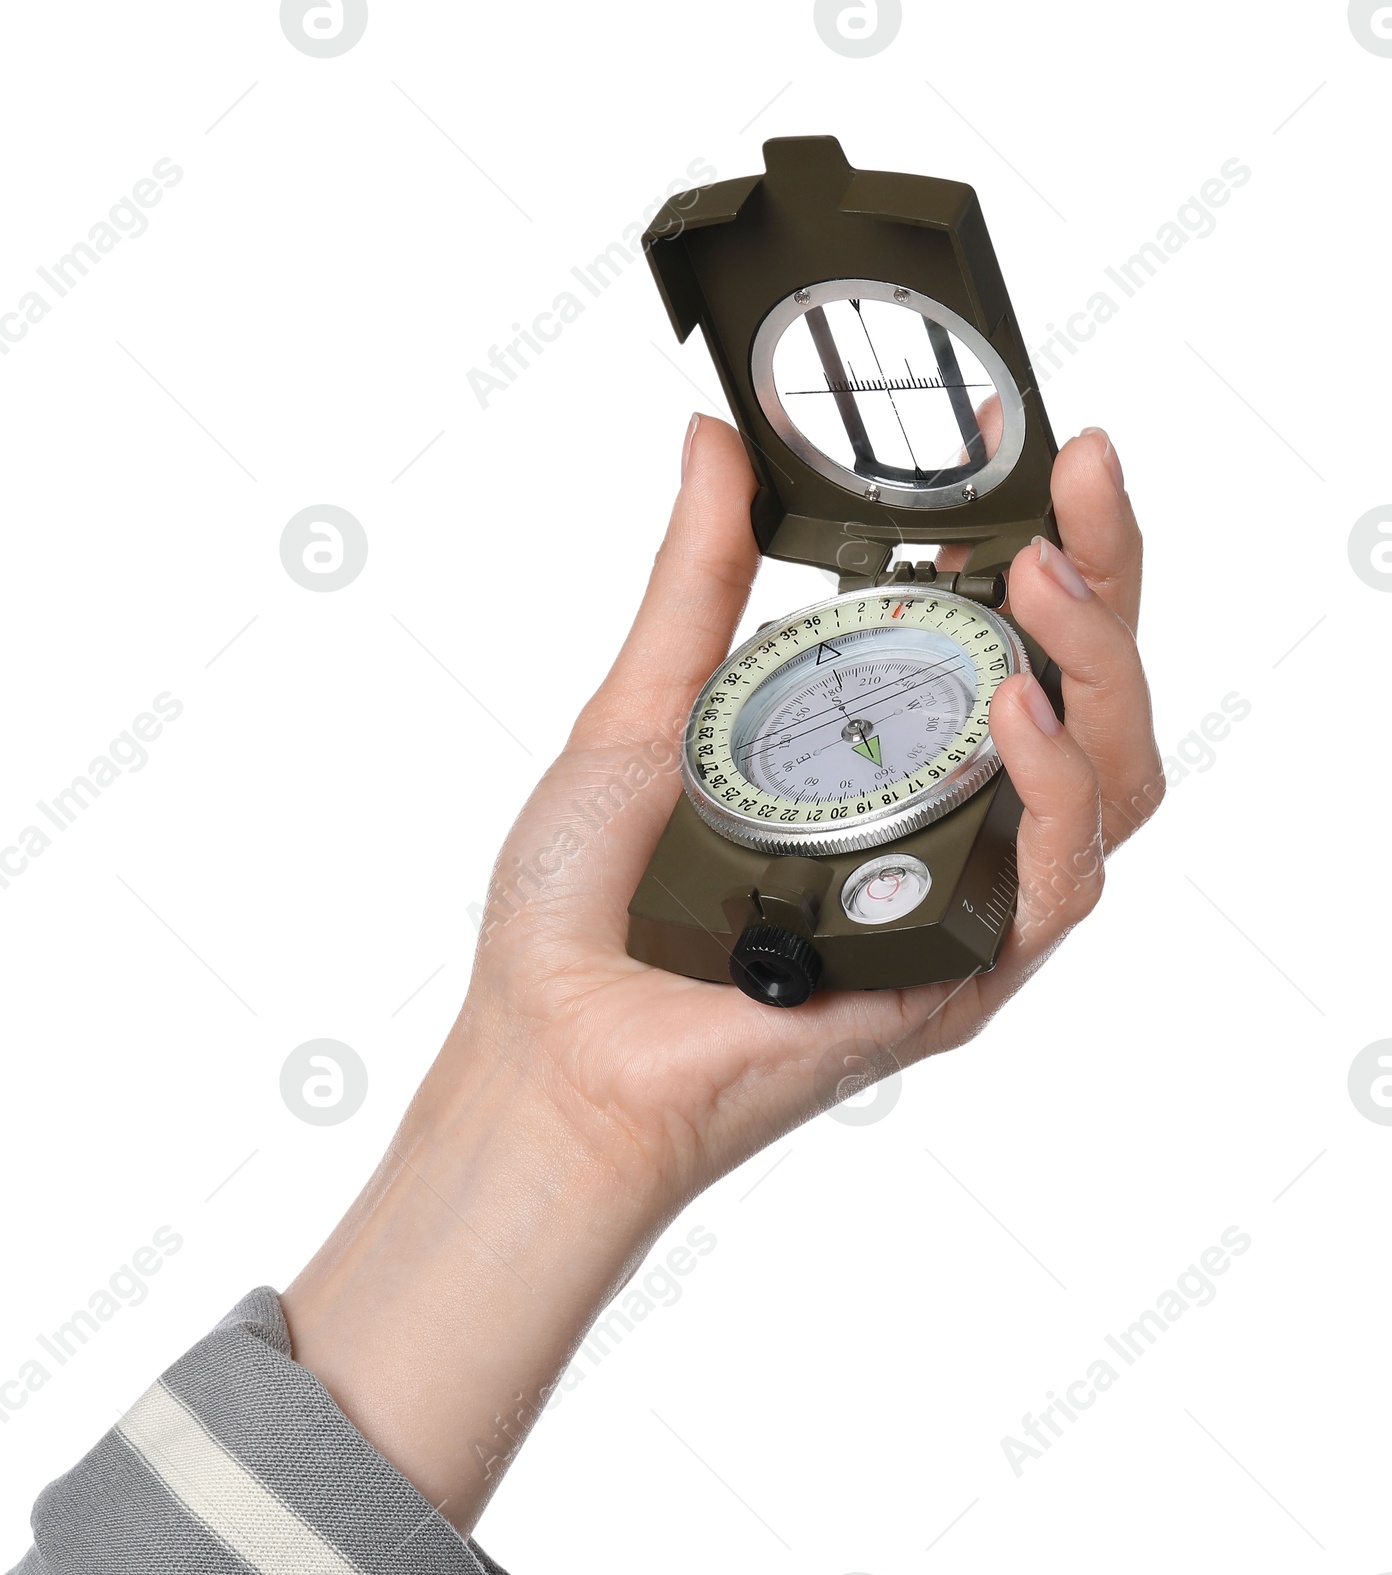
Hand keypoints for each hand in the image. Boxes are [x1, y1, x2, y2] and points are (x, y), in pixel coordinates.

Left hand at [468, 413, 1161, 1212]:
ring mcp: (962, 900)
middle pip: (1089, 698)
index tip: (1051, 456)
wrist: (551, 1046)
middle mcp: (943, 824)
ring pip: (1110, 782)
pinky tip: (1019, 715)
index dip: (1054, 546)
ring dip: (1099, 668)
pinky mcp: (962, 975)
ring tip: (1048, 579)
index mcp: (884, 758)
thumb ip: (699, 581)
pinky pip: (1057, 883)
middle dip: (1108, 578)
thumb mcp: (648, 711)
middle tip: (1084, 486)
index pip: (1010, 642)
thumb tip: (716, 441)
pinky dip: (1057, 791)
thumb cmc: (587, 907)